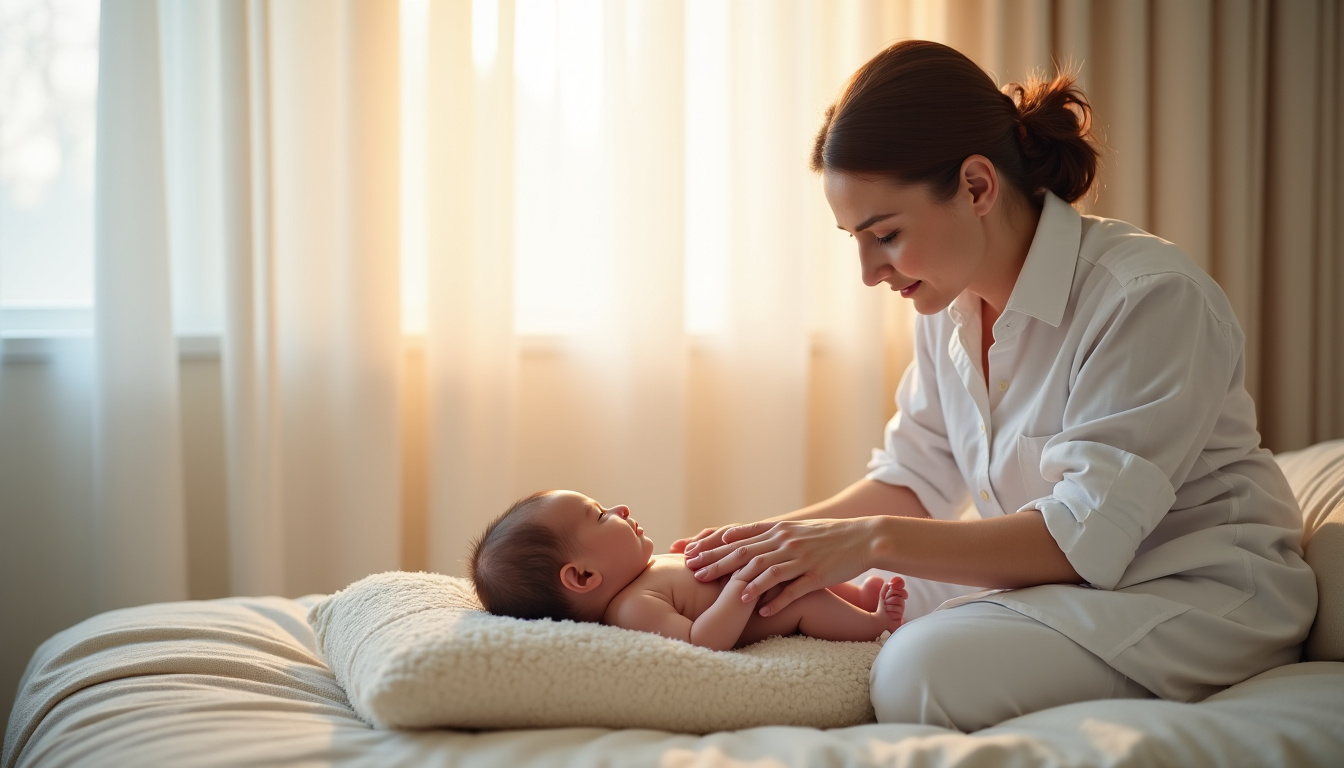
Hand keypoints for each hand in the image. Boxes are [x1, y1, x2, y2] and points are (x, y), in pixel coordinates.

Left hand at [684, 518, 874, 616]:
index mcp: (778, 530)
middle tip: (694, 572)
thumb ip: (767, 534)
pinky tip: (762, 611)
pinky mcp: (817, 575)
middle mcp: (786, 541)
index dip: (712, 544)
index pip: (738, 536)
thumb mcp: (794, 529)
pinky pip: (794, 589)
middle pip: (745, 552)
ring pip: (767, 570)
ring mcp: (801, 558)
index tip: (689, 551)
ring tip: (725, 595)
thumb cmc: (826, 537)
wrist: (864, 538)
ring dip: (744, 583)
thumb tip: (734, 536)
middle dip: (717, 563)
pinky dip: (777, 600)